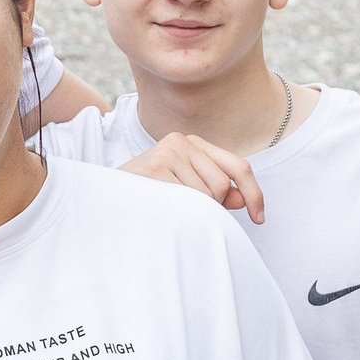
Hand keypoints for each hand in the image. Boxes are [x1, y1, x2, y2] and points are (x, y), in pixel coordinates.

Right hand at [120, 133, 266, 223]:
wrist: (100, 199)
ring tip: (165, 205)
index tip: (259, 218)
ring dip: (191, 210)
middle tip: (181, 208)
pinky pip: (188, 199)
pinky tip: (158, 206)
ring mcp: (166, 152)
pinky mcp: (155, 168)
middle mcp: (180, 141)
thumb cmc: (144, 195)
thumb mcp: (182, 189)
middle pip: (223, 184)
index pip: (237, 166)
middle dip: (211, 205)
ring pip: (206, 195)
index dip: (254, 193)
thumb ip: (213, 190)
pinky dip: (178, 211)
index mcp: (190, 143)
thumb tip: (241, 198)